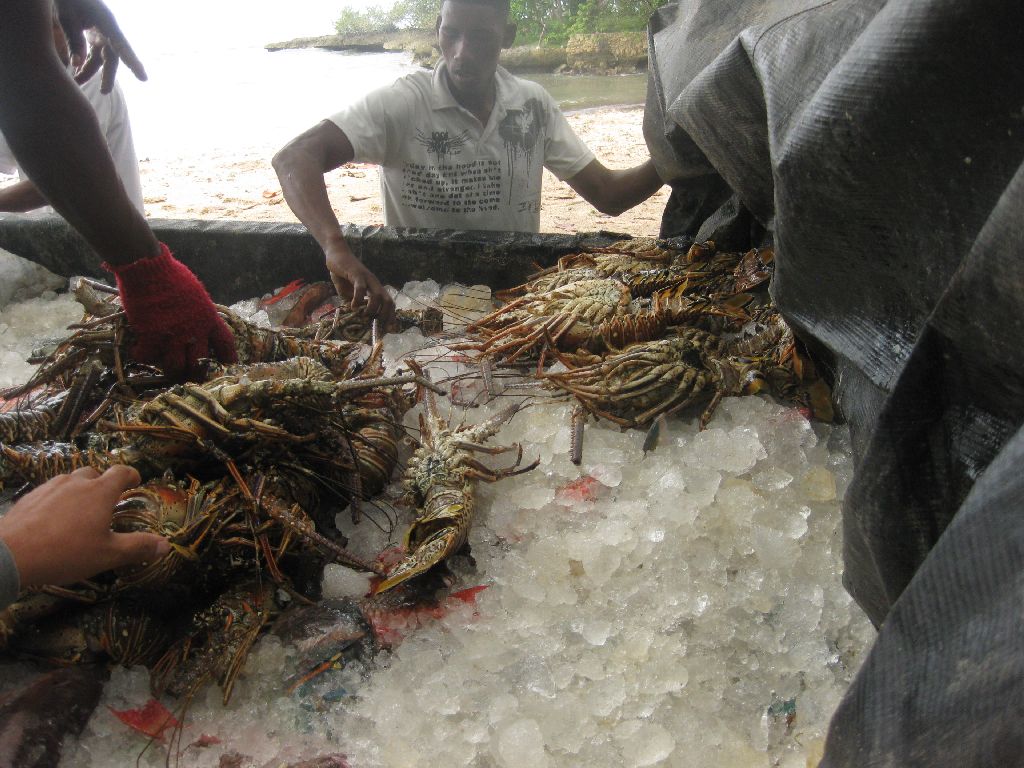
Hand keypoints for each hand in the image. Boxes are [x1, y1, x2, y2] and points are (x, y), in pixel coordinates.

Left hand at [0, 465, 168, 588]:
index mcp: (100, 492)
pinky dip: (57, 501)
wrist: (10, 554)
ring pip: (70, 481)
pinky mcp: (29, 497)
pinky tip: (53, 521)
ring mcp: (49, 487)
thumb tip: (166, 545)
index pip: (121, 472)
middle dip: (103, 483)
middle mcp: (76, 482)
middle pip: (94, 473)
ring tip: (78, 512)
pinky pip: (49, 492)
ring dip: (78, 491)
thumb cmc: (65, 552)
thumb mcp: (108, 555)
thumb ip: (138, 547)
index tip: (136, 482)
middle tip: (106, 501)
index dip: (131, 475)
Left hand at [54, 0, 145, 93]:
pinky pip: (93, 54)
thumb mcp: (66, 17)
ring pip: (101, 58)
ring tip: (77, 82)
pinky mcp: (94, 36)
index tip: (143, 78)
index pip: (122, 45)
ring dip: (90, 71)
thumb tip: (77, 64)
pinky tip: (76, 73)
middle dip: (107, 75)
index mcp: (106, 23)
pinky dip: (85, 63)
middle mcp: (108, 31)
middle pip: (112, 57)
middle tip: (103, 92)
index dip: (133, 62)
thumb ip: (73, 40)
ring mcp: (102, 34)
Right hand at [108, 243, 237, 380]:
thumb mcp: (196, 294)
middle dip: (196, 374)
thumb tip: (201, 324)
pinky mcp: (151, 336)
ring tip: (167, 369)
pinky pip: (148, 357)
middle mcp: (194, 330)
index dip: (228, 359)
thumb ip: (201, 312)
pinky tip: (140, 350)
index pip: (226, 344)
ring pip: (175, 367)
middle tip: (191, 377)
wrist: (148, 268)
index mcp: (209, 318)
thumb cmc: (172, 275)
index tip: (228, 367)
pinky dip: (143, 355)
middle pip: (200, 364)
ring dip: (171, 371)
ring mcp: (173, 335)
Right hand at [325, 241, 395, 324]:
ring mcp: (367, 278)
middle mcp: (374, 283)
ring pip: (377, 296)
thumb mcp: (348, 292)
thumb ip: (353, 302)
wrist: (336, 254)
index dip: (391, 316)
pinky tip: (353, 306)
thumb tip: (355, 315)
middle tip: (376, 325)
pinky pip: (361, 288)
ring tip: (363, 315)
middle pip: (388, 301)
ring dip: (372, 308)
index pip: (389, 303)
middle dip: (385, 315)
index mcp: (375, 288)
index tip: (389, 329)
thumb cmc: (343, 274)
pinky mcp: (356, 274)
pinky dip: (358, 299)